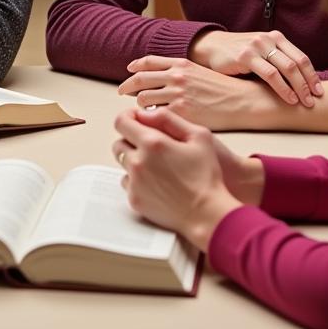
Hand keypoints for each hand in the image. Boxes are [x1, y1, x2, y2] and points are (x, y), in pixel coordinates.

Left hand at [111, 108, 244, 249]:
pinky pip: (128, 182)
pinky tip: (157, 182)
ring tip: (156, 164)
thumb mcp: (199, 136)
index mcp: (152, 143)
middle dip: (131, 139)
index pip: (121, 122)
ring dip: (134, 159)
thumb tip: (144, 114)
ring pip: (123, 162)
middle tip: (151, 145)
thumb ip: (168, 119)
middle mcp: (138, 162)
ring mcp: (135, 182)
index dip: (128, 117)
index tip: (138, 120)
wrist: (208, 214)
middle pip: (119, 142)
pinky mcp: (135, 199)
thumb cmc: (207, 175)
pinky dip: (138, 179)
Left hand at [122, 56, 282, 129]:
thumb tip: (160, 78)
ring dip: (139, 107)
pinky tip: (154, 124)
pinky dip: (152, 120)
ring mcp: (176, 94)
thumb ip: (179, 72)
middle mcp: (175, 76)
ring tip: (140, 113)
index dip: (135, 68)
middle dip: (128, 88)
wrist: (244, 103)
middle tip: (122, 94)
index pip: (147, 62)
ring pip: (143, 100)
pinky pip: (156, 117)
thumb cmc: (225, 90)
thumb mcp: (200, 73)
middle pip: (139, 80)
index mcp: (180, 64)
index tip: (128, 72)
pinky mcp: (180, 113)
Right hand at [188, 29, 322, 106]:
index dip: (313, 76)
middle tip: (314, 100)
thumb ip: (277, 61)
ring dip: (299, 87)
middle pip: (297, 63)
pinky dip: (283, 88)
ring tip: (304, 102)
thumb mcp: (260, 52)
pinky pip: (270, 74)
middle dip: (308, 84)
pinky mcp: (246, 56)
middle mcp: (268, 39)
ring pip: (287, 68)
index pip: (301, 57)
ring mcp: (257, 46)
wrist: (211, 47)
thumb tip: (302, 83)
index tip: (319, 92)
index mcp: (276, 37)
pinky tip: (288, 99)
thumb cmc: (238, 55)